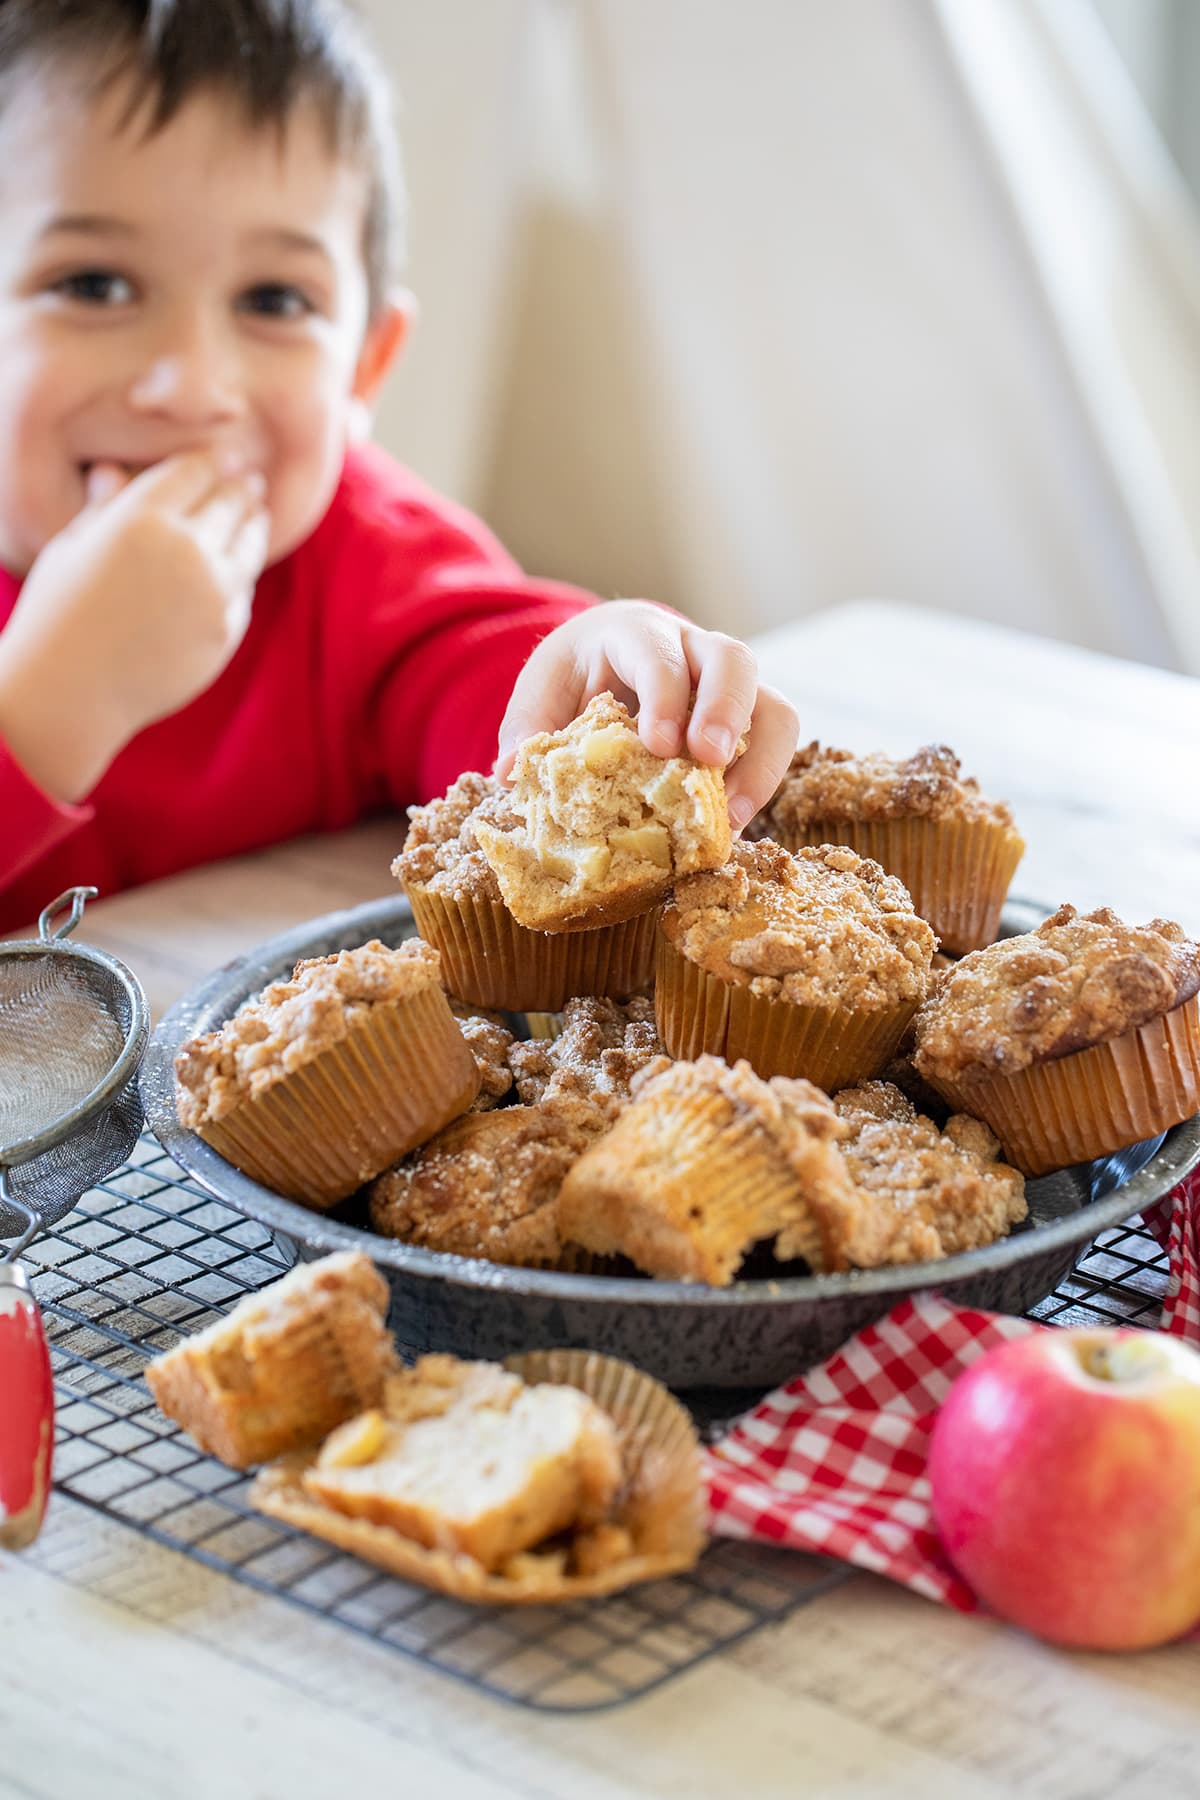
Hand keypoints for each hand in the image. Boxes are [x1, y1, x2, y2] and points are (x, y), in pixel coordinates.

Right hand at [0, 452, 268, 801]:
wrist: (69, 694)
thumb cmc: (56, 615)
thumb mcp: (70, 549)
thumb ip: (104, 507)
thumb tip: (113, 469)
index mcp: (141, 518)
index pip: (196, 470)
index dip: (213, 460)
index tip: (225, 455)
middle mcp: (185, 550)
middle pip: (230, 502)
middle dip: (241, 488)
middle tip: (251, 479)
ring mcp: (212, 594)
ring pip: (248, 547)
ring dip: (255, 525)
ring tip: (258, 515)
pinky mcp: (225, 632)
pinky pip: (242, 593)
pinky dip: (242, 576)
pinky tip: (239, 568)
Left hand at [495, 599, 798, 829]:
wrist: (604, 657)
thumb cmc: (574, 674)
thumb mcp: (541, 690)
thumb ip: (526, 728)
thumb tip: (511, 773)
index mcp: (636, 633)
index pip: (659, 652)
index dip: (666, 695)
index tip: (659, 744)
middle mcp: (694, 649)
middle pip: (734, 660)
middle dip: (727, 712)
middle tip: (708, 762)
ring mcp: (728, 686)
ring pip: (773, 704)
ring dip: (761, 759)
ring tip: (733, 812)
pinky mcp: (747, 720)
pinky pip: (775, 743)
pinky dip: (761, 782)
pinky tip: (732, 823)